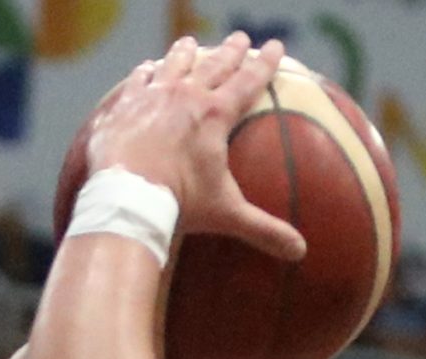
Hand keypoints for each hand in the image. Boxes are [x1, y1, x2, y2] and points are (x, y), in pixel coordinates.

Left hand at [86, 34, 306, 264]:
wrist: (127, 194)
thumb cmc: (179, 203)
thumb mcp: (226, 214)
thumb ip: (264, 229)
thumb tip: (300, 252)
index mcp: (216, 114)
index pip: (249, 81)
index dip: (265, 64)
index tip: (276, 46)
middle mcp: (187, 95)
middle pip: (215, 65)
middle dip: (231, 51)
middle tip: (241, 38)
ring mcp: (153, 95)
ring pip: (174, 64)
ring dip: (185, 52)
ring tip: (190, 42)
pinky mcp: (125, 104)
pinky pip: (138, 81)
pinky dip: (146, 73)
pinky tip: (146, 69)